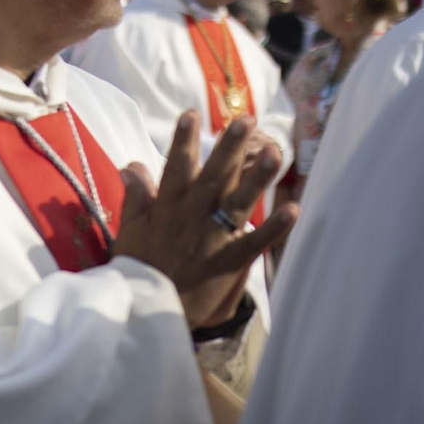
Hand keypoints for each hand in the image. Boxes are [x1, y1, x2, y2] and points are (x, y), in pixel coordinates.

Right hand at [114, 112, 297, 328]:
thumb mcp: (129, 229)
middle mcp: (191, 217)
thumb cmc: (138, 268)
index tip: (193, 114)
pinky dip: (275, 227)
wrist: (148, 310)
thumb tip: (132, 164)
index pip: (176, 166)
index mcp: (167, 207)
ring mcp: (212, 238)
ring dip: (258, 177)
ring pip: (237, 202)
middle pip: (214, 177)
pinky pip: (255, 242)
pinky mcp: (229, 261)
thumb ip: (135, 195)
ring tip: (275, 153)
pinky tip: (293, 209)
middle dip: (229, 147)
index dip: (184, 139)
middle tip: (245, 120)